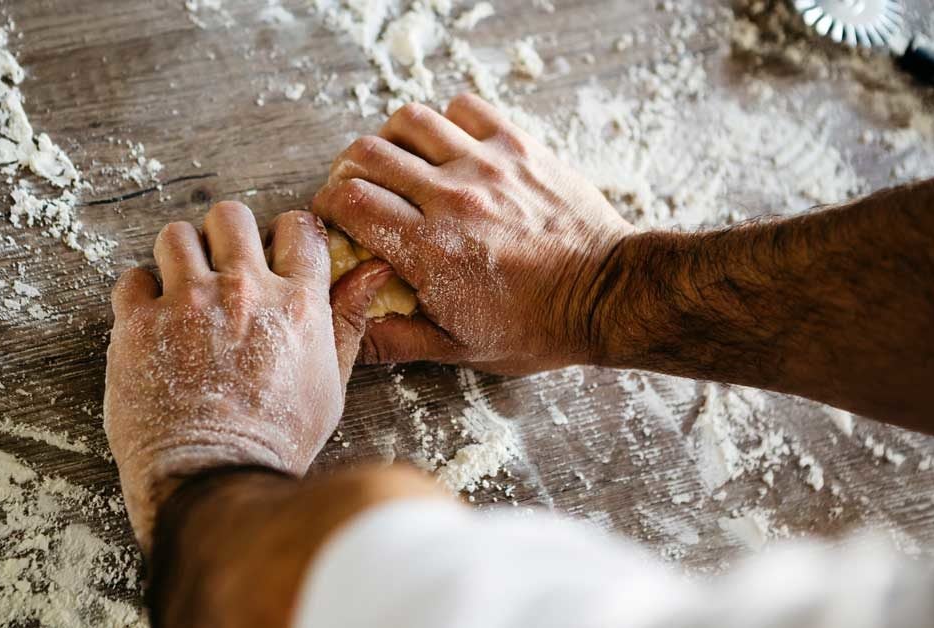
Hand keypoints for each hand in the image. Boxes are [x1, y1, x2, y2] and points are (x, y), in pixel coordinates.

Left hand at [104, 202, 391, 552]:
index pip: (298, 227)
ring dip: (180, 257)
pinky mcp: (139, 325)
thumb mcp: (330, 384)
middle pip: (231, 216)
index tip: (275, 253)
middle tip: (222, 267)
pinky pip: (132, 278)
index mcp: (296, 303)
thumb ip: (347, 321)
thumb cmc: (277, 443)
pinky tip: (153, 321)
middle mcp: (242, 291)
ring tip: (183, 290)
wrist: (213, 481)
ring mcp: (187, 304)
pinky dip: (140, 294)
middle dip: (227, 236)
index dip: (287, 234)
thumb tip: (373, 271)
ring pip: (176, 236)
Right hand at [312, 93, 635, 373]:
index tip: (334, 215)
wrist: (606, 295)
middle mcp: (452, 199)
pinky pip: (465, 108)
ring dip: (392, 139)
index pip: (349, 201)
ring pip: (410, 120)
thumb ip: (396, 339)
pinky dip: (446, 122)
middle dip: (348, 169)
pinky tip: (450, 148)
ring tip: (400, 164)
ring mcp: (486, 166)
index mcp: (430, 250)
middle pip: (367, 153)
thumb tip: (349, 334)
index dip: (327, 203)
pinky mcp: (519, 146)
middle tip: (358, 188)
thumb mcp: (459, 348)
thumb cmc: (537, 326)